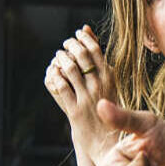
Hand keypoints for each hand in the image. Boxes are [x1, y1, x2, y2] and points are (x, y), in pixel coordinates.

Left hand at [44, 25, 117, 165]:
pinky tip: (54, 72)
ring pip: (70, 69)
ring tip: (59, 57)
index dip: (82, 39)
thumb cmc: (106, 103)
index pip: (95, 49)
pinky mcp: (75, 110)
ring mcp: (87, 98)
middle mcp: (100, 86)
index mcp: (110, 77)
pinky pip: (61, 86)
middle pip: (81, 56)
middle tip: (66, 45)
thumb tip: (85, 27)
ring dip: (60, 59)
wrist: (106, 137)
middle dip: (70, 46)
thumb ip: (96, 54)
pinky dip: (54, 75)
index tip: (76, 36)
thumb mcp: (107, 78)